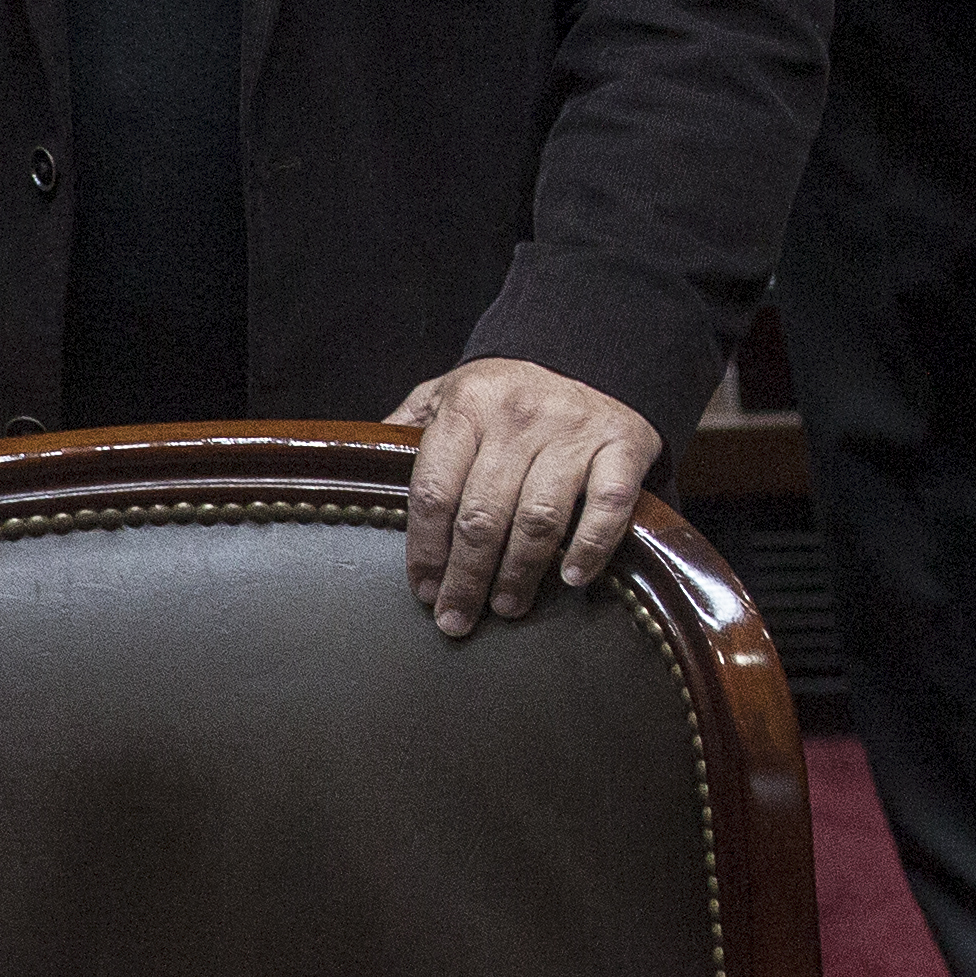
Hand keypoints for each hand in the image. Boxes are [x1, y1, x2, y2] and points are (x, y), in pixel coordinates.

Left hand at [390, 360, 661, 636]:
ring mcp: (576, 428)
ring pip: (540, 517)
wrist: (589, 357)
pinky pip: (608, 503)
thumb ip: (405, 431)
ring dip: (519, 573)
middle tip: (458, 619)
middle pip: (484, 515)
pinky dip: (591, 545)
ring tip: (507, 606)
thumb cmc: (503, 398)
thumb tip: (351, 468)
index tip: (424, 592)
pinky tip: (572, 576)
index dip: (425, 552)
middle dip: (467, 578)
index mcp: (469, 403)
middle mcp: (521, 413)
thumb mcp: (445, 397)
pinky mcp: (625, 443)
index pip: (435, 491)